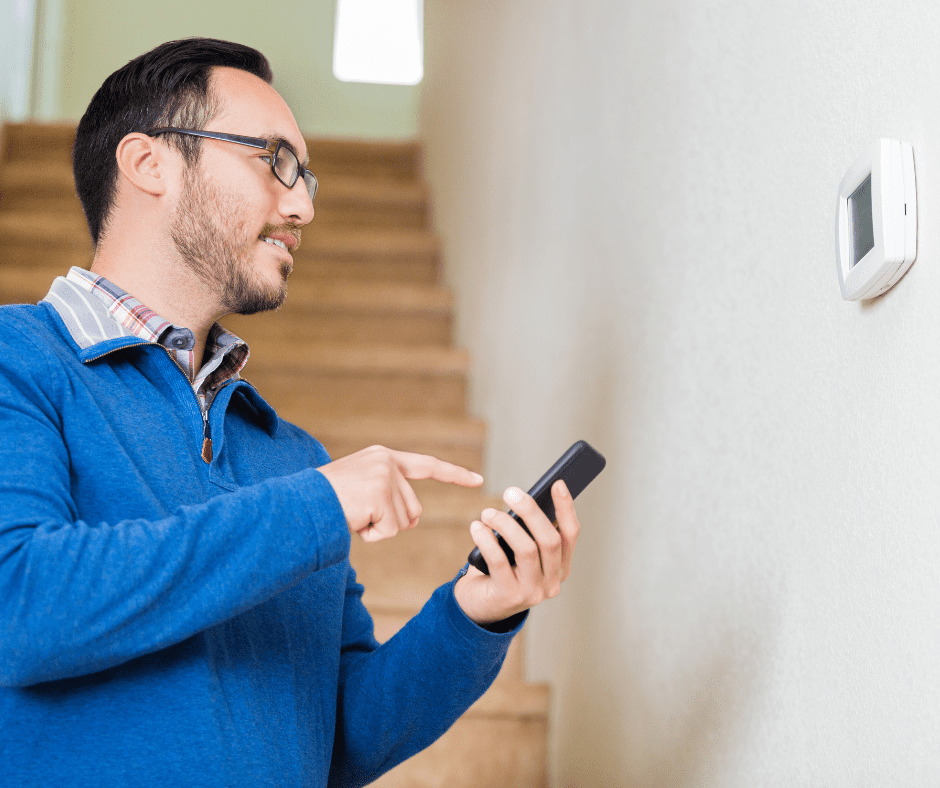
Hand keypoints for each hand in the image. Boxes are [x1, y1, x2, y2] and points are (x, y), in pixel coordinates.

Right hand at [318, 445, 483, 541]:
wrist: (299, 504)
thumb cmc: (325, 502)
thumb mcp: (361, 491)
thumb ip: (389, 498)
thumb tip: (412, 520)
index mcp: (384, 457)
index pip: (428, 466)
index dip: (455, 475)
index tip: (479, 480)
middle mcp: (388, 462)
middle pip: (414, 509)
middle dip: (390, 522)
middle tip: (357, 513)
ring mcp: (384, 477)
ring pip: (403, 522)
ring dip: (378, 529)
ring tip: (352, 515)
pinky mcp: (379, 494)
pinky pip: (390, 531)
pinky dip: (372, 535)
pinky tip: (353, 521)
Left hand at [454, 480, 580, 624]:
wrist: (480, 606)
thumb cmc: (502, 570)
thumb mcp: (519, 551)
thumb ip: (527, 532)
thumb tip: (522, 500)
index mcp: (561, 567)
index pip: (571, 534)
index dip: (566, 507)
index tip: (557, 483)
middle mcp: (552, 582)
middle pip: (549, 540)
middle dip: (531, 511)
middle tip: (511, 492)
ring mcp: (532, 592)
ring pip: (526, 550)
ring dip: (505, 525)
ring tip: (488, 512)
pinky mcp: (508, 596)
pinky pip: (499, 562)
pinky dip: (486, 540)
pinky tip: (476, 528)